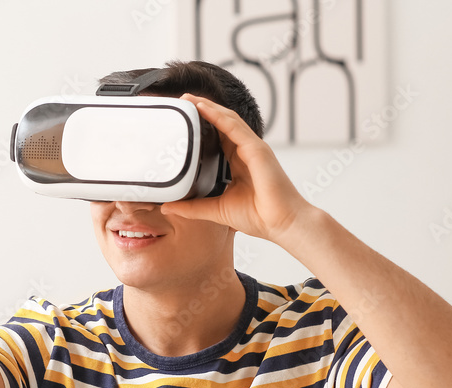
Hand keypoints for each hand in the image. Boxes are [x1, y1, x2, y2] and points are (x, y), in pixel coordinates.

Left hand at [160, 93, 315, 244]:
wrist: (283, 224)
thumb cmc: (260, 218)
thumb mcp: (216, 210)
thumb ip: (193, 207)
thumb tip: (168, 206)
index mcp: (238, 163)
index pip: (218, 136)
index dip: (202, 124)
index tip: (183, 118)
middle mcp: (247, 151)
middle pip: (222, 123)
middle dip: (203, 109)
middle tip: (182, 100)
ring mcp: (254, 149)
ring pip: (228, 120)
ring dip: (209, 107)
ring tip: (189, 98)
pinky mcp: (258, 150)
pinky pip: (235, 128)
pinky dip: (219, 116)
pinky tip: (204, 108)